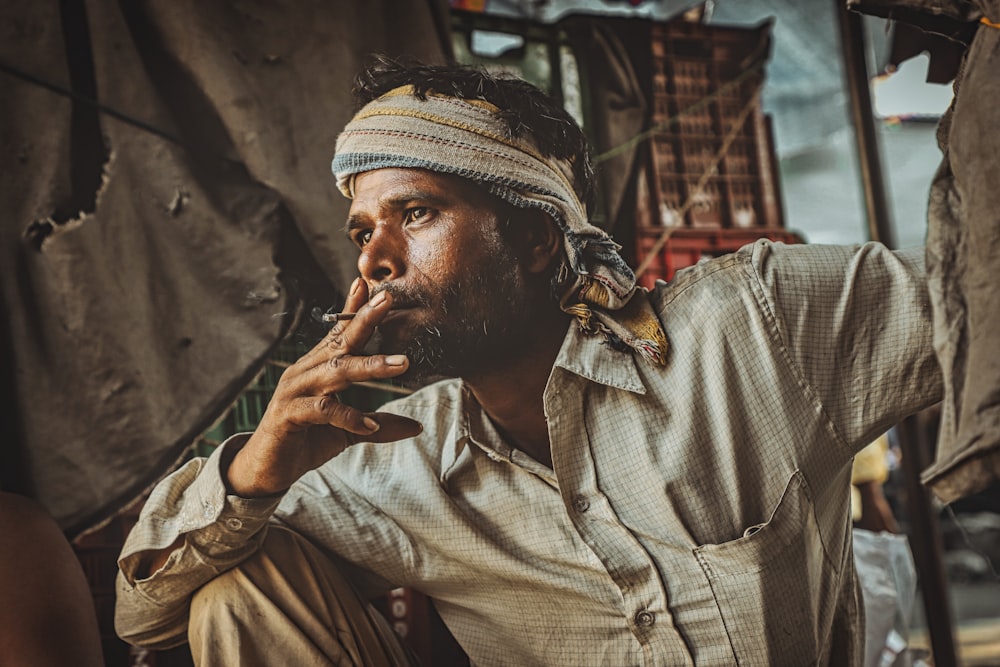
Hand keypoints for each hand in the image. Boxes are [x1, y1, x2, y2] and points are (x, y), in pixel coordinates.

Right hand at [227, 279, 421, 496]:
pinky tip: (369, 425)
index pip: (338, 333)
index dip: (354, 309)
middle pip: (339, 342)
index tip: (374, 287)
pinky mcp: (287, 415)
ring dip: (370, 366)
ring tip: (402, 364)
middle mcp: (305, 372)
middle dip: (365, 319)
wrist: (266, 471)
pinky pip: (321, 410)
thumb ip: (379, 425)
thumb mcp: (348, 432)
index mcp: (317, 368)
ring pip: (335, 371)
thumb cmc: (306, 442)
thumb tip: (417, 426)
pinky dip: (348, 416)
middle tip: (388, 301)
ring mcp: (294, 391)